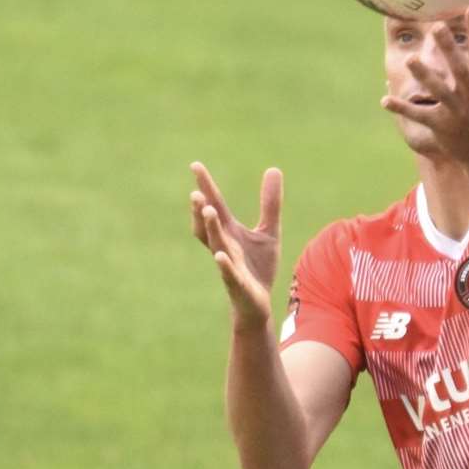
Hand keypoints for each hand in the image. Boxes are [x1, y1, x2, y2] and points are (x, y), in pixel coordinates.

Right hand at [189, 162, 281, 326]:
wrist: (259, 303)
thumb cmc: (258, 267)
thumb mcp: (269, 231)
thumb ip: (270, 203)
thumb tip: (273, 169)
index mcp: (230, 231)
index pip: (216, 205)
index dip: (206, 186)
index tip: (196, 165)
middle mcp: (225, 245)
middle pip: (210, 224)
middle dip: (202, 208)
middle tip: (196, 192)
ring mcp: (229, 264)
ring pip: (217, 245)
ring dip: (211, 229)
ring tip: (208, 211)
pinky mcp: (238, 283)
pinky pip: (229, 273)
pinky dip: (224, 264)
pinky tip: (220, 256)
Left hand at [381, 6, 468, 168]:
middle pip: (461, 70)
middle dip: (450, 49)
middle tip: (437, 26)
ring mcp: (457, 112)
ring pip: (439, 91)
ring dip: (425, 76)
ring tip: (410, 60)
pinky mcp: (441, 127)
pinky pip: (419, 116)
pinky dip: (402, 109)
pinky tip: (385, 100)